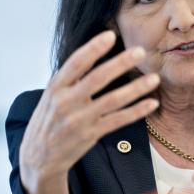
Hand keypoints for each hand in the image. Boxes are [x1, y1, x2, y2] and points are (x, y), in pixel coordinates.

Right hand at [19, 30, 159, 193]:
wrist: (38, 157)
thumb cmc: (49, 119)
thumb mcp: (52, 95)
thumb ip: (71, 78)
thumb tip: (94, 51)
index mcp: (55, 87)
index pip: (75, 63)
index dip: (93, 48)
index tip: (111, 35)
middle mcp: (66, 102)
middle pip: (97, 79)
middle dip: (120, 64)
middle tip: (140, 51)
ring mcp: (79, 120)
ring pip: (113, 100)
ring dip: (136, 88)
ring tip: (154, 78)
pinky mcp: (91, 134)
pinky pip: (118, 120)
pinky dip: (137, 111)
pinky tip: (152, 103)